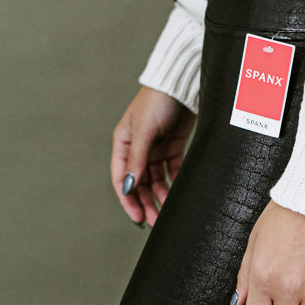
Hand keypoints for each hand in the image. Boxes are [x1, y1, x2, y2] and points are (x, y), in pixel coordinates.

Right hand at [111, 85, 196, 225]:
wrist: (182, 82)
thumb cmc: (158, 100)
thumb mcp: (144, 131)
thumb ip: (136, 160)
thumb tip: (129, 188)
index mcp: (123, 143)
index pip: (122, 178)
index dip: (128, 200)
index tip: (138, 217)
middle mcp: (137, 148)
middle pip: (140, 183)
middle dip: (146, 202)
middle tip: (156, 221)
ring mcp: (155, 148)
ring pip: (156, 180)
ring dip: (161, 196)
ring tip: (168, 211)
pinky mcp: (173, 146)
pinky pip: (172, 170)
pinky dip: (174, 182)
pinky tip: (179, 194)